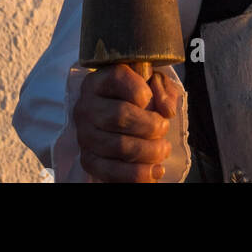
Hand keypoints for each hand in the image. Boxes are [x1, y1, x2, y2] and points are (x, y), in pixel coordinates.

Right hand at [74, 63, 179, 182]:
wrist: (125, 120)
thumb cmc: (139, 97)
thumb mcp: (153, 84)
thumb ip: (162, 89)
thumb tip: (167, 110)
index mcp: (99, 80)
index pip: (117, 78)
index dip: (141, 90)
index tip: (152, 99)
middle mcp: (86, 106)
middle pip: (119, 115)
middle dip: (150, 126)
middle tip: (165, 128)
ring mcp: (84, 134)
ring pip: (118, 146)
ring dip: (148, 151)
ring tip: (163, 149)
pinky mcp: (88, 159)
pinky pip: (110, 171)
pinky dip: (137, 174)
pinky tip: (155, 171)